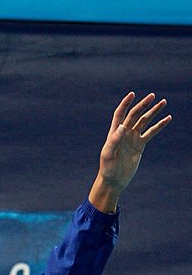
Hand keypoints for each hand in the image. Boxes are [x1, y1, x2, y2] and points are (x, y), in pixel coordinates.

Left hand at [89, 92, 171, 212]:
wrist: (114, 180)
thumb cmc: (107, 168)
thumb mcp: (108, 154)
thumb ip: (115, 139)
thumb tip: (123, 126)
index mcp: (115, 132)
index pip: (120, 113)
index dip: (125, 103)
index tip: (132, 94)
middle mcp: (124, 132)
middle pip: (135, 114)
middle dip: (143, 105)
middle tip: (153, 96)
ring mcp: (133, 138)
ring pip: (145, 121)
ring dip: (154, 112)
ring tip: (163, 102)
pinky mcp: (140, 145)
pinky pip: (151, 133)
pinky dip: (159, 126)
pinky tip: (167, 118)